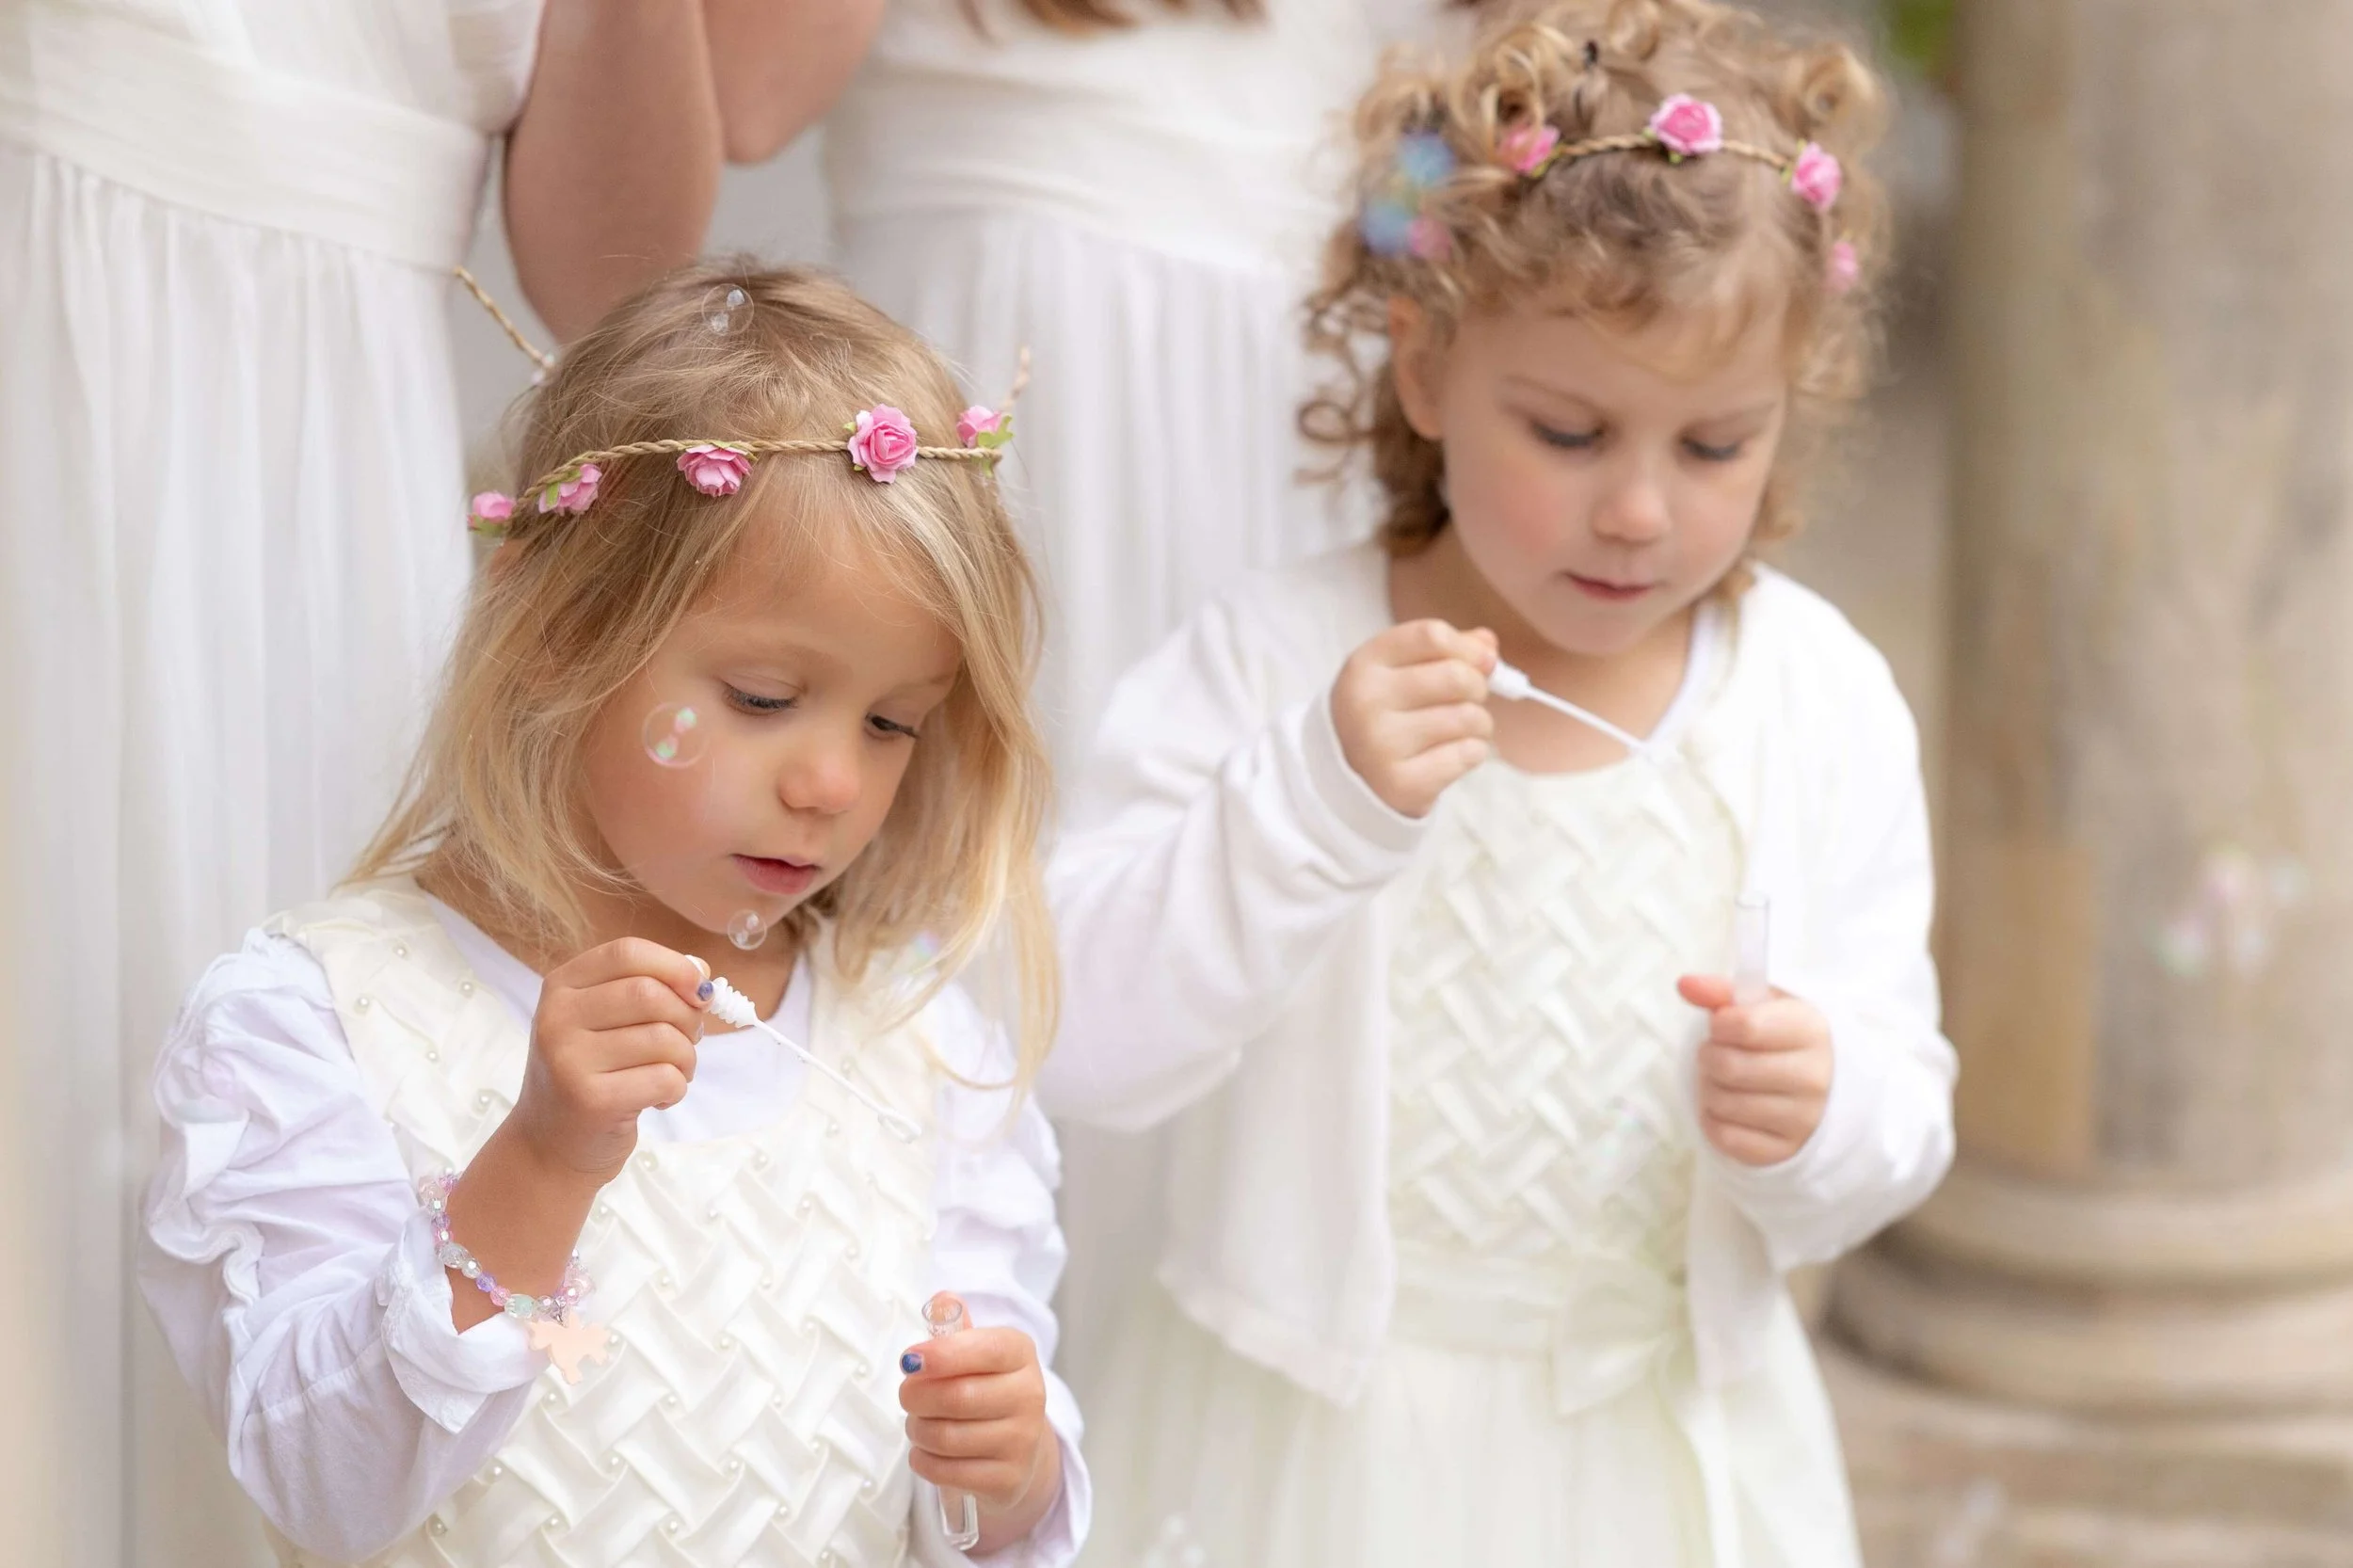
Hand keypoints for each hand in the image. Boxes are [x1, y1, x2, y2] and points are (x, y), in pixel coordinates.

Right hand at [510, 938, 711, 1183]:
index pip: (628, 952)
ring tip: (672, 1074)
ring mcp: (569, 1059)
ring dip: (686, 1059)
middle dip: (687, 1018)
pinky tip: (657, 1099)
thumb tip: (700, 972)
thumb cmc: (590, 1075)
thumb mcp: (606, 1022)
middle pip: (650, 993)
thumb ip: (650, 989)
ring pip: (664, 1038)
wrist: (548, 1145)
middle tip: (687, 1042)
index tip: (700, 989)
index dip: (675, 966)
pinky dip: (677, 1088)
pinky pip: (664, 1078)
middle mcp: (557, 1017)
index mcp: (562, 986)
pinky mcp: (590, 1100)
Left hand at [899, 1296, 1062, 1551]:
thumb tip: (942, 1300)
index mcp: (1020, 1353)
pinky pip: (945, 1471)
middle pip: (956, 1397)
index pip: (984, 1350)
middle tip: (907, 1396)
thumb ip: (956, 1329)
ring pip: (945, 1436)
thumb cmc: (986, 1389)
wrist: (1019, 1447)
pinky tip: (927, 1451)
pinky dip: (923, 1460)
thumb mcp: (976, 1353)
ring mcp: (1022, 1440)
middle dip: (916, 1396)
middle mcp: (1030, 1395)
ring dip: (917, 1430)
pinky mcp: (1007, 1479)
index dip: (942, 1354)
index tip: (910, 1359)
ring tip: (919, 1423)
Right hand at [1331, 619, 1498, 817]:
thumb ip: (1447, 651)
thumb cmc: (1388, 713)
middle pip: (1456, 676)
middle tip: (1469, 699)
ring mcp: (1381, 745)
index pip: (1432, 636)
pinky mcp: (1402, 783)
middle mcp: (1366, 702)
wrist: (1351, 778)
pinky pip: (1469, 754)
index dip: (1468, 647)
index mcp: (1364, 665)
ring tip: (1459, 730)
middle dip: (1478, 686)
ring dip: (1479, 724)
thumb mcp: (1401, 671)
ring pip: (1468, 717)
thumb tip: (1488, 647)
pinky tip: (1450, 755)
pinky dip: (1472, 752)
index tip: (1481, 661)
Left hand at [1677, 975, 1833, 1166]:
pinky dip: (1714, 1121)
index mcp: (1811, 1031)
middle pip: (1729, 1067)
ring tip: (1722, 1081)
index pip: (1745, 1025)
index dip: (1720, 1024)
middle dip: (1709, 1057)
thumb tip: (1685, 983)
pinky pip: (1726, 1138)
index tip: (1722, 1025)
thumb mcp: (1762, 1007)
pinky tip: (1726, 1109)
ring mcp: (1804, 1119)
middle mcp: (1815, 1077)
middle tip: (1716, 1055)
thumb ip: (1722, 993)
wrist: (1823, 1086)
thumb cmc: (1782, 1039)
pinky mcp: (1786, 1150)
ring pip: (1724, 1104)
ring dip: (1709, 1089)